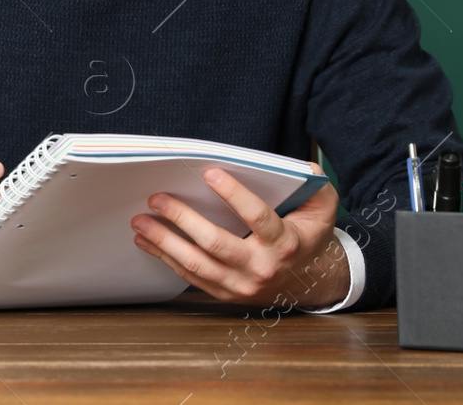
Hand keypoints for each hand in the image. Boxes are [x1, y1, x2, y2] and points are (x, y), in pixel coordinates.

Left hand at [129, 162, 349, 307]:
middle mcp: (261, 267)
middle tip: (157, 198)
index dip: (234, 194)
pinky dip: (165, 258)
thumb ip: (316, 185)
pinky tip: (145, 241)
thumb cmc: (307, 235)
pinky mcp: (225, 293)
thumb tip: (302, 168)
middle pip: (216, 243)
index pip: (257, 217)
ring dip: (164, 241)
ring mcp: (241, 285)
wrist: (307, 280)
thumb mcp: (322, 208)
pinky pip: (190, 276)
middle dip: (182, 219)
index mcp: (285, 243)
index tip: (209, 172)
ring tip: (140, 221)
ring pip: (197, 264)